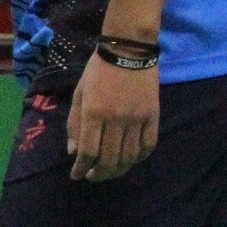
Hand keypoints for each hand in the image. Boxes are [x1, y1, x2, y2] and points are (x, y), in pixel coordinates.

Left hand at [68, 49, 158, 181]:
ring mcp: (137, 118)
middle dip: (99, 173)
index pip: (88, 152)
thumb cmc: (97, 72)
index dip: (81, 168)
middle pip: (110, 159)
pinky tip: (131, 160)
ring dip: (119, 169)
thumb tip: (73, 152)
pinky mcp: (153, 115)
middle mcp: (116, 119)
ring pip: (130, 156)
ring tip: (109, 171)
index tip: (76, 175)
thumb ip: (74, 124)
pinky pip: (149, 144)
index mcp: (94, 113)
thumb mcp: (79, 94)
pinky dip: (140, 157)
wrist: (128, 50)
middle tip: (93, 176)